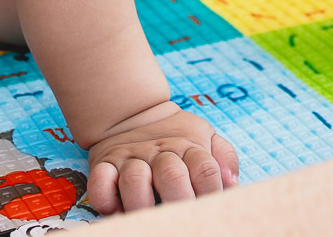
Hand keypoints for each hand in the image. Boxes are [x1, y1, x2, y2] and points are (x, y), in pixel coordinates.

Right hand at [86, 105, 238, 212]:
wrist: (133, 112)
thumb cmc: (176, 138)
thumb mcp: (205, 137)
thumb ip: (224, 158)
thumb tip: (232, 183)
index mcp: (188, 147)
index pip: (206, 170)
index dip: (211, 193)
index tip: (210, 210)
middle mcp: (160, 152)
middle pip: (172, 176)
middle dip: (179, 201)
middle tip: (181, 219)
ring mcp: (131, 157)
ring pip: (135, 180)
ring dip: (141, 203)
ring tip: (148, 216)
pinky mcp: (105, 164)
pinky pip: (100, 182)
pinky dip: (105, 197)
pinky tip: (115, 208)